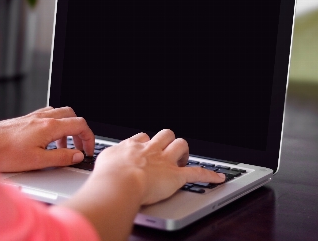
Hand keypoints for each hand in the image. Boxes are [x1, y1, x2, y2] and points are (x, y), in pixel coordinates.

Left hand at [0, 106, 94, 171]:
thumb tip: (77, 156)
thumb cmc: (4, 153)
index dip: (89, 138)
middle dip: (80, 131)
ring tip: (64, 147)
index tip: (88, 150)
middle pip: (72, 116)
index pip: (80, 125)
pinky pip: (48, 116)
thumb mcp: (38, 161)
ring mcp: (34, 117)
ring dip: (67, 129)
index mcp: (49, 126)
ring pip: (60, 114)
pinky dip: (55, 126)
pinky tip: (48, 140)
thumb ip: (62, 157)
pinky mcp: (26, 120)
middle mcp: (43, 118)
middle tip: (79, 147)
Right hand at [61, 129, 224, 240]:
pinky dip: (209, 175)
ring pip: (180, 145)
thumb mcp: (100, 164)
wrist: (118, 182)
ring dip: (183, 151)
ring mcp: (164, 161)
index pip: (142, 137)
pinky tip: (218, 178)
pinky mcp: (176, 175)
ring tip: (182, 159)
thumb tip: (99, 165)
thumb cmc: (106, 176)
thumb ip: (104, 162)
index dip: (146, 143)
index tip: (145, 148)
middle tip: (166, 151)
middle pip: (164, 135)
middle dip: (167, 141)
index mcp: (132, 146)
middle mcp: (150, 149)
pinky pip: (197, 172)